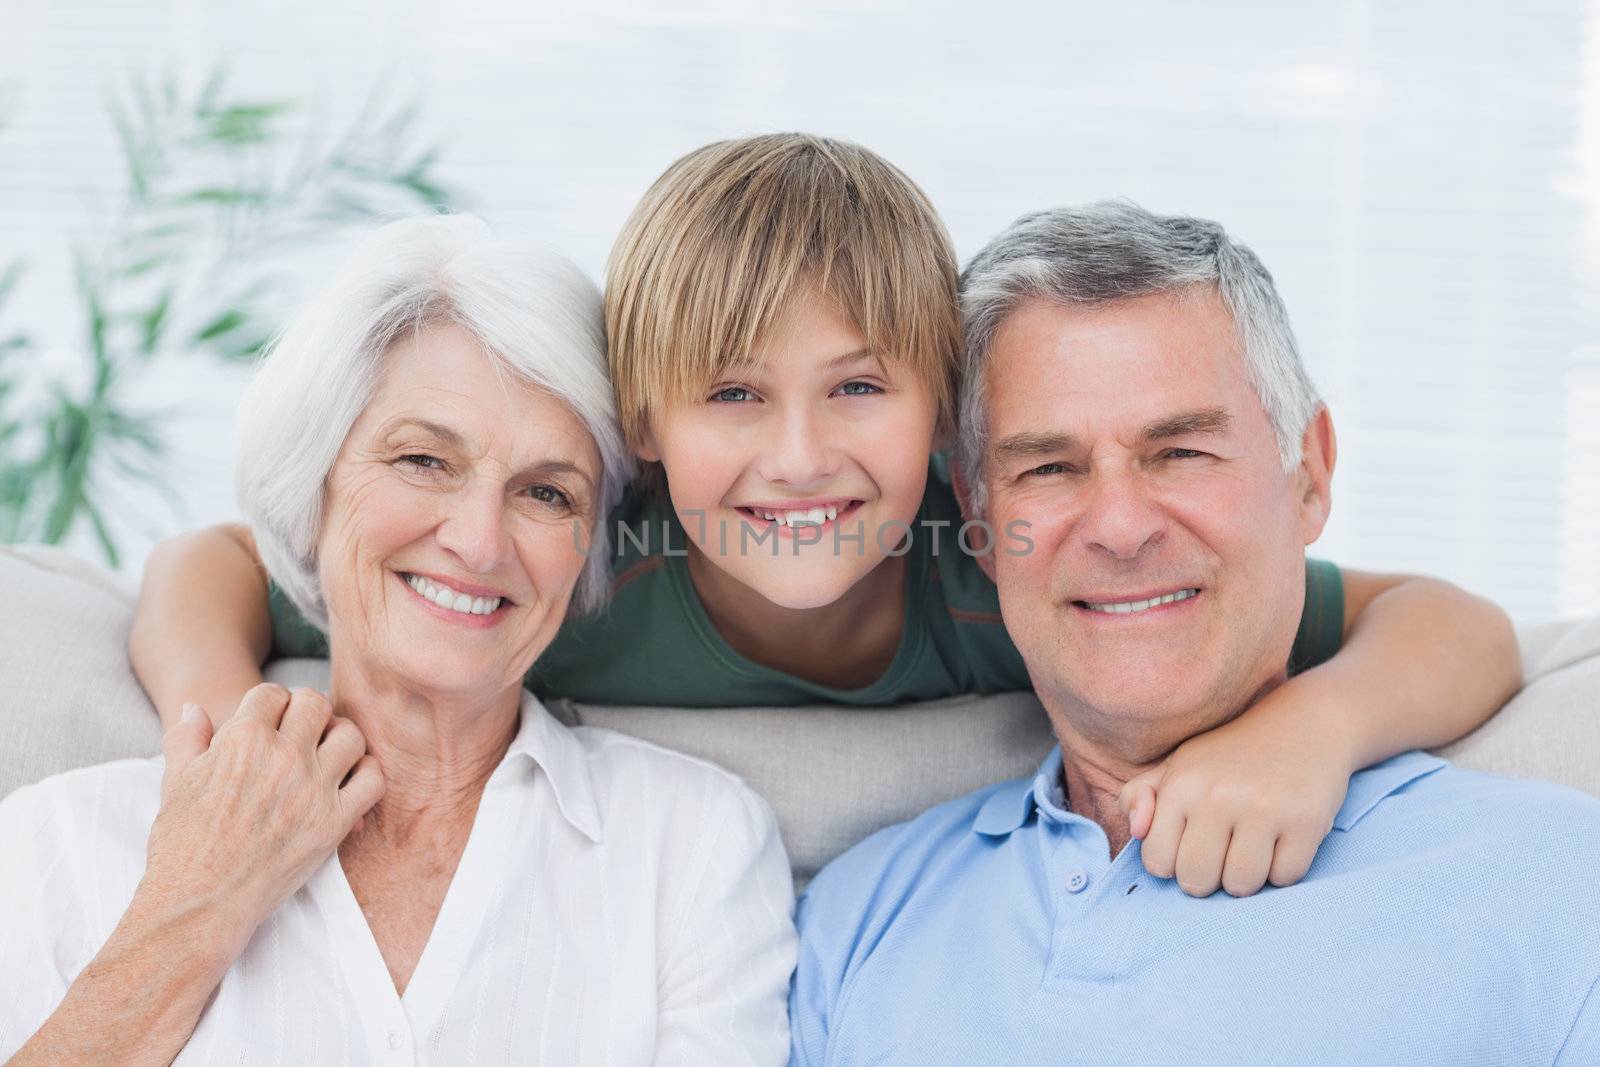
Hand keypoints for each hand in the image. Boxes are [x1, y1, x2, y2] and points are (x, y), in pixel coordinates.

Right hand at [142, 684, 384, 954]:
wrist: (200, 902)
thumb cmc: (181, 845)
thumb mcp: (174, 783)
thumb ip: (187, 739)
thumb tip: (192, 708)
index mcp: (241, 739)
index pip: (273, 693)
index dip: (271, 704)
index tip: (271, 721)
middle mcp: (283, 756)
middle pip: (317, 703)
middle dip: (308, 712)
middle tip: (303, 732)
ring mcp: (314, 788)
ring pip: (350, 735)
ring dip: (340, 739)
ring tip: (327, 754)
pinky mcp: (336, 821)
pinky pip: (373, 779)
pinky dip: (366, 774)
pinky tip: (347, 783)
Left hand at [1117, 680, 1355, 897]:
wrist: (1305, 722)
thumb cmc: (1232, 753)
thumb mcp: (1178, 763)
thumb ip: (1139, 795)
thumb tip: (1137, 831)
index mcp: (1181, 784)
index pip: (1157, 863)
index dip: (1173, 864)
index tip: (1189, 848)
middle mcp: (1218, 796)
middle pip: (1197, 881)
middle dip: (1207, 878)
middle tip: (1221, 854)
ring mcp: (1264, 809)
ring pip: (1241, 886)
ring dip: (1246, 878)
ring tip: (1251, 849)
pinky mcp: (1307, 821)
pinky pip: (1285, 878)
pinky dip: (1283, 870)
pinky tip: (1282, 842)